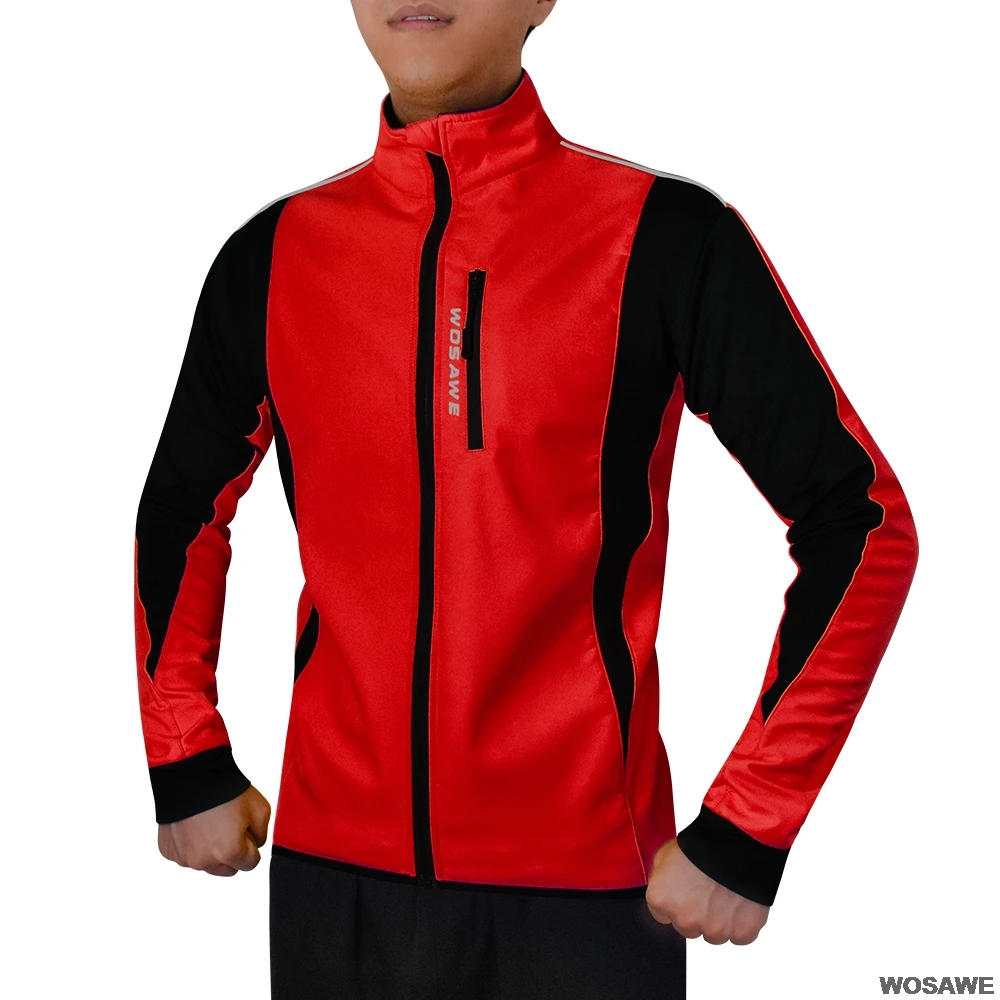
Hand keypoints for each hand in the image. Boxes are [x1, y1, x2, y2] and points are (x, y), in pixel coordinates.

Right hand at [157, 785, 270, 876]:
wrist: (192, 775)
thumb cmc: (225, 790)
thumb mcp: (261, 809)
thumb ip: (261, 835)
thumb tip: (253, 846)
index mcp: (229, 853)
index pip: (250, 864)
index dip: (251, 845)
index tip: (246, 831)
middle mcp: (204, 861)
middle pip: (227, 868)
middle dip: (231, 852)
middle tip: (228, 826)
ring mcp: (184, 858)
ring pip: (205, 863)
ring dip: (210, 850)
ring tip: (210, 822)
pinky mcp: (168, 851)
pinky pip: (186, 855)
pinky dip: (191, 844)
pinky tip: (194, 824)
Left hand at [646, 837, 768, 944]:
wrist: (735, 843)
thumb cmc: (699, 845)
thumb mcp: (664, 855)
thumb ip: (660, 881)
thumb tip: (663, 892)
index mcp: (661, 901)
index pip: (662, 914)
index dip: (674, 900)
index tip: (684, 889)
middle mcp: (684, 920)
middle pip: (687, 927)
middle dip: (695, 912)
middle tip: (706, 889)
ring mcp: (714, 930)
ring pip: (714, 934)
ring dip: (718, 919)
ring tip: (724, 892)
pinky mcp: (740, 933)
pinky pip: (739, 935)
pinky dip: (741, 923)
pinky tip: (740, 902)